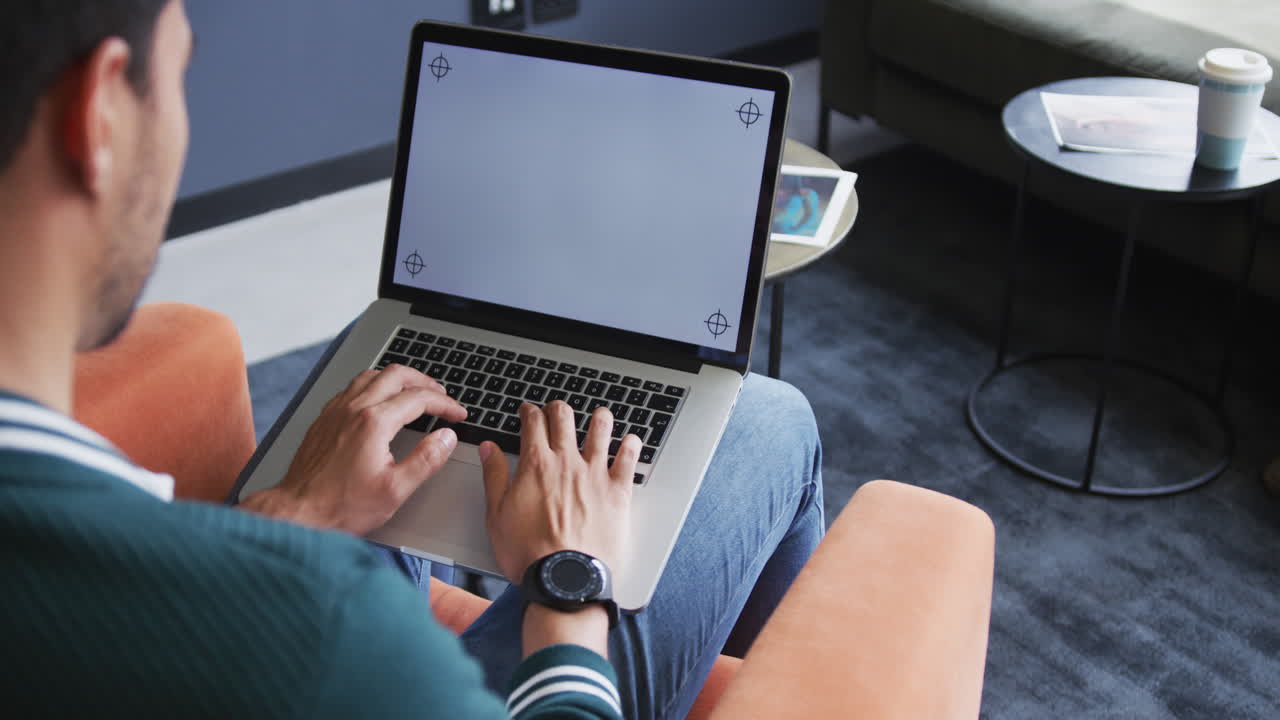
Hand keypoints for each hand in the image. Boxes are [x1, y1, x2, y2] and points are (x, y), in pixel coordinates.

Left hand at [242, 364, 466, 534]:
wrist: (298, 513)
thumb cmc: (341, 506)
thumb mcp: (395, 490)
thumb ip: (426, 460)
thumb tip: (446, 438)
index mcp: (373, 423)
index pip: (418, 399)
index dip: (444, 404)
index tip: (457, 413)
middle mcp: (353, 409)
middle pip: (396, 375)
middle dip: (424, 381)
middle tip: (441, 395)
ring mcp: (335, 411)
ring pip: (371, 375)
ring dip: (398, 378)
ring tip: (414, 390)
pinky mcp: (324, 419)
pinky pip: (352, 387)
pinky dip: (374, 386)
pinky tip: (379, 400)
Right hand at [479, 401, 639, 584]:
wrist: (564, 577)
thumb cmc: (528, 553)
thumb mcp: (497, 514)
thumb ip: (494, 476)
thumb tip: (488, 448)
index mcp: (536, 465)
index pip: (532, 423)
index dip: (529, 412)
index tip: (528, 411)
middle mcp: (567, 462)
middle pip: (564, 418)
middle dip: (558, 408)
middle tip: (556, 411)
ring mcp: (595, 474)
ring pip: (600, 429)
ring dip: (598, 418)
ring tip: (598, 416)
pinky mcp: (618, 492)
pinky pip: (628, 459)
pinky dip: (630, 445)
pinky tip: (630, 440)